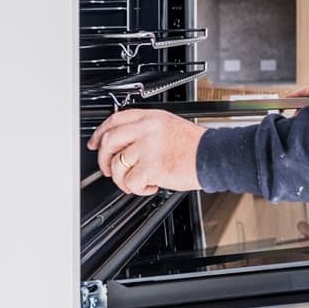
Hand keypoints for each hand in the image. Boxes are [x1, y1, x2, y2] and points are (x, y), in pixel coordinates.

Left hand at [86, 109, 205, 195]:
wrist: (213, 156)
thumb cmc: (196, 146)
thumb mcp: (170, 126)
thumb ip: (147, 130)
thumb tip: (125, 145)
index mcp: (151, 118)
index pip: (115, 120)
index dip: (100, 132)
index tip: (95, 143)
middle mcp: (146, 130)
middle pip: (109, 141)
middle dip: (104, 160)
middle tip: (109, 169)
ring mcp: (147, 148)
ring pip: (117, 165)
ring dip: (122, 179)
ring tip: (136, 182)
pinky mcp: (151, 167)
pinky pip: (130, 182)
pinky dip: (138, 189)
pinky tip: (150, 186)